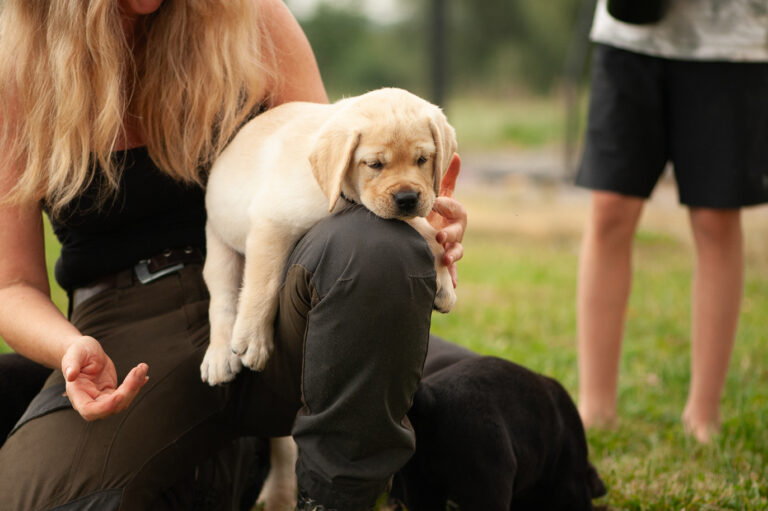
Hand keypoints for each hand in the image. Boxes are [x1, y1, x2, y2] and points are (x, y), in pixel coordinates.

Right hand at [61, 336, 148, 420]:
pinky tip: (143, 375)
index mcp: (77, 394)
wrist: (86, 351)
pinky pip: (127, 394)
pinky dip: (137, 385)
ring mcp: (102, 398)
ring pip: (122, 402)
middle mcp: (89, 399)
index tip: (119, 395)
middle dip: (128, 392)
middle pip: (111, 408)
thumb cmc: (77, 351)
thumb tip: (70, 375)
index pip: (89, 410)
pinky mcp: (112, 392)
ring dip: (135, 386)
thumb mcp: (74, 353)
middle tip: (138, 371)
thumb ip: (71, 364)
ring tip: (142, 367)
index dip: (105, 407)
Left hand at [427, 154, 466, 286]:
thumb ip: (446, 177)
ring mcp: (450, 246)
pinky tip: (450, 284)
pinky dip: (451, 277)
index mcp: (450, 214)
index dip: (448, 206)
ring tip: (445, 258)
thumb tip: (455, 153)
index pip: (457, 209)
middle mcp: (453, 230)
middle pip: (459, 231)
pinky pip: (451, 272)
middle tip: (440, 235)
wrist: (423, 235)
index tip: (436, 203)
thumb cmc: (431, 212)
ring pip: (457, 251)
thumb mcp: (436, 194)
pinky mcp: (444, 262)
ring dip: (453, 254)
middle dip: (451, 233)